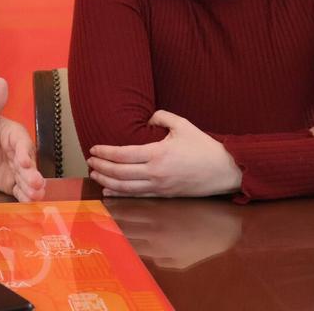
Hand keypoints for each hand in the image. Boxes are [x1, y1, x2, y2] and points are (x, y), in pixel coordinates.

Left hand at [0, 78, 45, 201]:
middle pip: (29, 164)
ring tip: (34, 196)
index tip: (23, 160)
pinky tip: (29, 203)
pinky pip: (21, 191)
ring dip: (33, 188)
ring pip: (28, 179)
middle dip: (32, 174)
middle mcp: (21, 153)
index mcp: (15, 135)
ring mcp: (19, 171)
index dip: (24, 152)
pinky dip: (25, 197)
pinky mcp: (14, 184)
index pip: (22, 143)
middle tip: (35, 183)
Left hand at [87, 110, 241, 197]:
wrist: (224, 170)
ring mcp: (159, 187)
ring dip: (107, 181)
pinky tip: (109, 190)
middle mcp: (155, 173)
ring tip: (94, 174)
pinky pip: (137, 197)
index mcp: (158, 154)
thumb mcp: (182, 125)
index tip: (93, 148)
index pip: (123, 154)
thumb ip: (161, 117)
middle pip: (119, 173)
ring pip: (125, 187)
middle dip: (101, 166)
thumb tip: (146, 119)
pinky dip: (120, 194)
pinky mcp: (164, 196)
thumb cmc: (204, 147)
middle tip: (89, 160)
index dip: (105, 152)